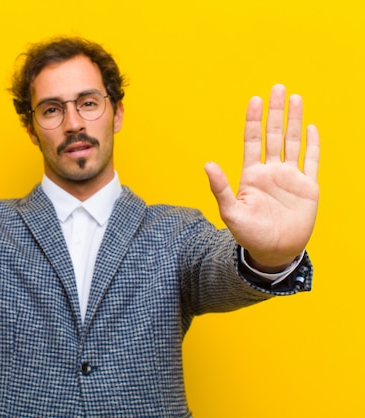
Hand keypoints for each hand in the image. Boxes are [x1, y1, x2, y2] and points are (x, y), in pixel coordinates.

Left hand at [204, 84, 319, 270]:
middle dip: (275, 112)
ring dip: (294, 120)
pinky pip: (312, 161)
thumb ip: (220, 188)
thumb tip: (207, 164)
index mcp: (252, 175)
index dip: (254, 120)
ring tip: (295, 98)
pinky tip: (311, 128)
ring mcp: (290, 177)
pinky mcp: (307, 187)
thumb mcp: (231, 213)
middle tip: (277, 88)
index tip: (255, 99)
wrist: (274, 252)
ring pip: (293, 142)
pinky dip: (313, 145)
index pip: (253, 140)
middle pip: (274, 134)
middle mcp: (271, 171)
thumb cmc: (249, 235)